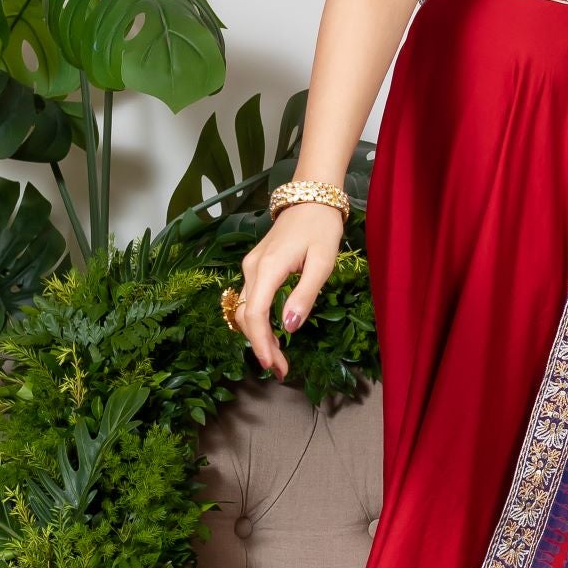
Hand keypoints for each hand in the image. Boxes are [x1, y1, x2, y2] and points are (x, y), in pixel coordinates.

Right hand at [231, 202, 345, 377]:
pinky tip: (274, 335)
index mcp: (268, 267)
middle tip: (281, 370)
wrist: (311, 197)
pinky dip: (259, 321)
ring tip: (279, 359)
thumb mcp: (322, 263)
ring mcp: (251, 266)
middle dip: (260, 346)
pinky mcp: (255, 266)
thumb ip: (305, 295)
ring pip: (245, 309)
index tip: (272, 365)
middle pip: (245, 316)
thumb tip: (289, 327)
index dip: (261, 342)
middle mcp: (252, 268)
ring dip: (259, 336)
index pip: (255, 313)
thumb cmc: (321, 228)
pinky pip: (251, 299)